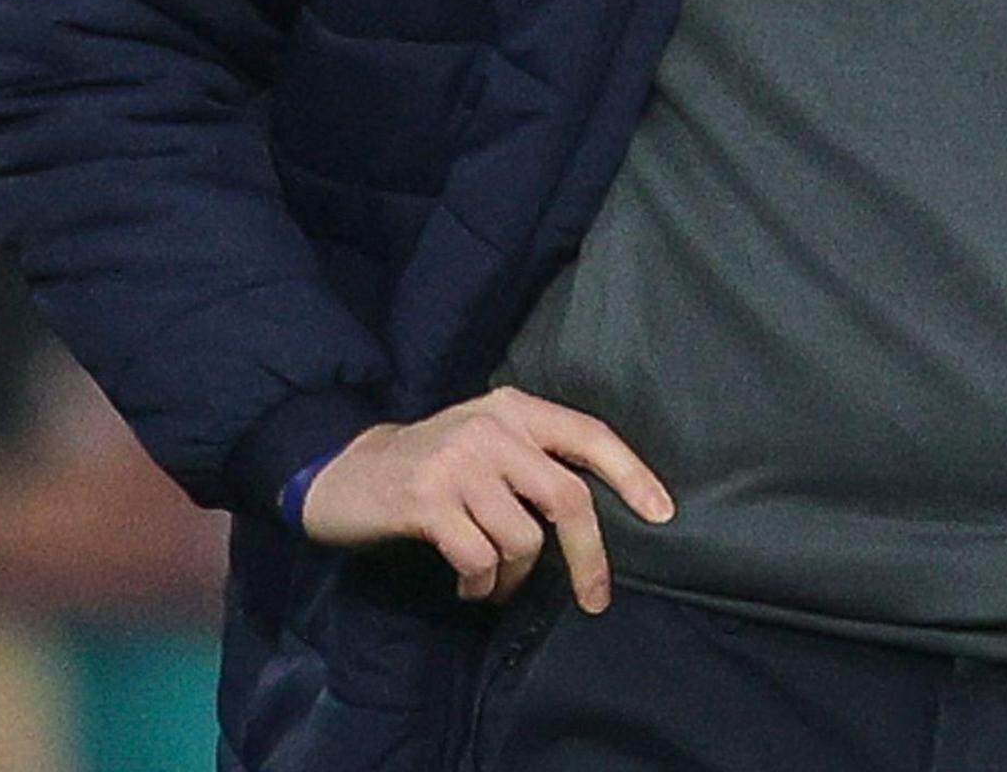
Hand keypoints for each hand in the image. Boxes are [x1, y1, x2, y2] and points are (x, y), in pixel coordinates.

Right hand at [296, 385, 674, 610]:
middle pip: (568, 498)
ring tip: (491, 580)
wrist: (344, 471)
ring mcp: (458, 463)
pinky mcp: (427, 501)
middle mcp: (491, 429)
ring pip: (523, 539)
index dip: (632, 474)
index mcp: (514, 409)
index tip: (663, 514)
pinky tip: (466, 584)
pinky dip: (480, 584)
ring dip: (514, 577)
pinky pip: (479, 559)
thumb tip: (595, 517)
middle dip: (589, 557)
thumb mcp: (483, 441)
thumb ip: (533, 460)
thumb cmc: (428, 466)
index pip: (589, 435)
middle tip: (594, 598)